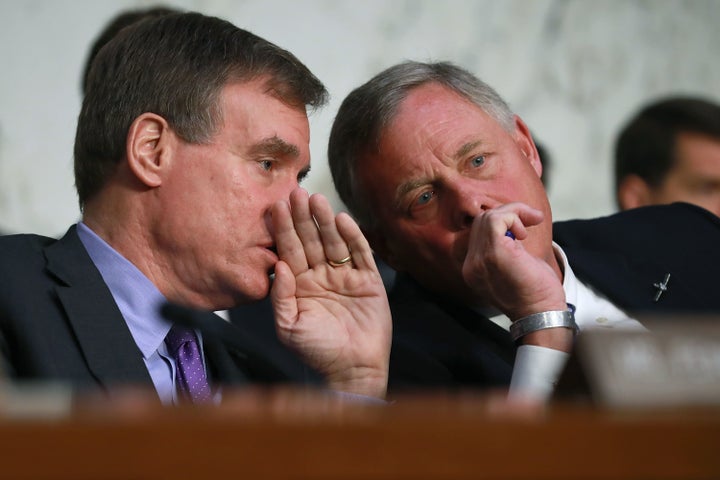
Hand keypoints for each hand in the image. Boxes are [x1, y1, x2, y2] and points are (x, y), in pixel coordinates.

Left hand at [270, 188, 390, 397]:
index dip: (283, 229)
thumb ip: (281, 296)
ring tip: (317, 200)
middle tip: (296, 193)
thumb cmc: (318, 351)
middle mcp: (321, 276)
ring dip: (325, 221)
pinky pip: (360, 253)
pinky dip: (352, 236)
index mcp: (300, 284)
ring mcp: (345, 276)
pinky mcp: (368, 280)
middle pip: (310, 240)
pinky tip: (342, 220)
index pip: (289, 250)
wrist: (353, 368)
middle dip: (302, 218)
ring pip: (333, 242)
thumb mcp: (289, 326)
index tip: (276, 206)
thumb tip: (279, 265)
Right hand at [462, 202, 565, 319]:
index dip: (501, 223)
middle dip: (508, 213)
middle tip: (532, 220)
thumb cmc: (535, 293)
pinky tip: (525, 230)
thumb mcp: (513, 267)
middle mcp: (471, 265)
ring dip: (513, 213)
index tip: (524, 227)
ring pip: (487, 217)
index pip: (478, 232)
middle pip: (481, 221)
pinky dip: (513, 215)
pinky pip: (496, 219)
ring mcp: (479, 259)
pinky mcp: (494, 253)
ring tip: (531, 222)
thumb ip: (505, 249)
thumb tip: (512, 226)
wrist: (542, 314)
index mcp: (474, 269)